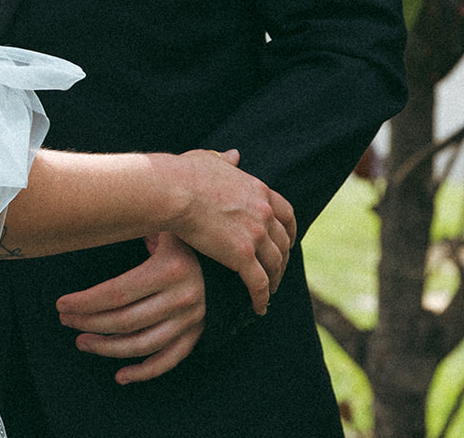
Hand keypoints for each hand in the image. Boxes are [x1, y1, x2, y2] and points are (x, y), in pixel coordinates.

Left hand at [56, 233, 205, 383]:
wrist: (228, 252)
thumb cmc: (184, 233)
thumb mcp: (163, 224)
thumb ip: (135, 224)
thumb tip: (96, 222)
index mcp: (170, 269)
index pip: (117, 293)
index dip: (86, 302)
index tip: (62, 304)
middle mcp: (183, 298)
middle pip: (125, 320)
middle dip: (89, 322)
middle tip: (65, 320)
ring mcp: (192, 320)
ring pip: (143, 345)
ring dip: (107, 348)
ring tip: (82, 342)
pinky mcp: (198, 334)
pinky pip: (169, 360)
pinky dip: (144, 372)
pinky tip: (120, 376)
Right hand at [164, 149, 294, 315]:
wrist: (173, 191)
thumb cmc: (183, 173)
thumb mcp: (208, 160)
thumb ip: (225, 161)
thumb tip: (235, 155)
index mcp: (258, 190)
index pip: (286, 213)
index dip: (289, 230)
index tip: (287, 241)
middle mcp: (264, 213)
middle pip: (283, 242)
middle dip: (283, 257)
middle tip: (277, 269)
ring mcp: (256, 235)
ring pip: (275, 264)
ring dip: (275, 280)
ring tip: (269, 291)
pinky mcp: (243, 256)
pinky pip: (259, 283)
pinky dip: (262, 298)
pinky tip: (259, 308)